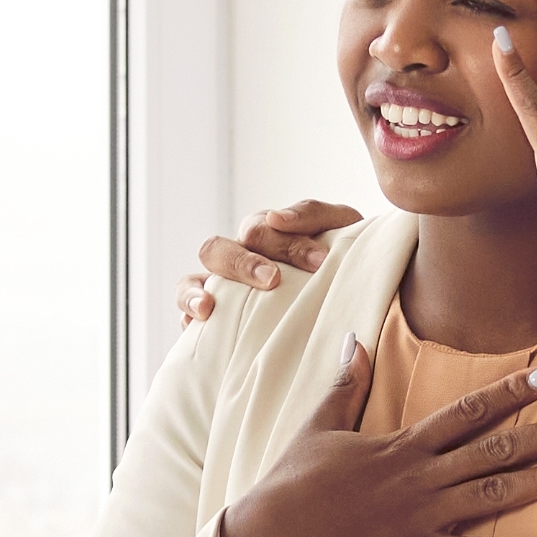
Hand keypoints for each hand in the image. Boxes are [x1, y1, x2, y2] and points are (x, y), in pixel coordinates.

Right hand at [177, 198, 362, 327]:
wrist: (349, 293)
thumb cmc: (340, 260)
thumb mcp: (339, 228)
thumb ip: (313, 214)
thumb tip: (277, 218)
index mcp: (265, 233)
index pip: (263, 229)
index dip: (288, 244)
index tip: (319, 261)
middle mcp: (237, 256)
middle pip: (217, 248)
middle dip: (242, 264)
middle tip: (272, 280)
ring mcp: (222, 287)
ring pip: (191, 278)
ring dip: (195, 290)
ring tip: (209, 307)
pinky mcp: (215, 318)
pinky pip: (187, 313)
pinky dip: (188, 314)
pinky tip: (199, 323)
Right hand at [206, 345, 536, 536]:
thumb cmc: (293, 481)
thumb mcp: (318, 425)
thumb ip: (345, 384)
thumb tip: (353, 339)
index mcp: (402, 444)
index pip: (468, 410)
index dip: (512, 391)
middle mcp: (419, 477)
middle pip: (495, 450)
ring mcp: (419, 517)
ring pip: (492, 496)